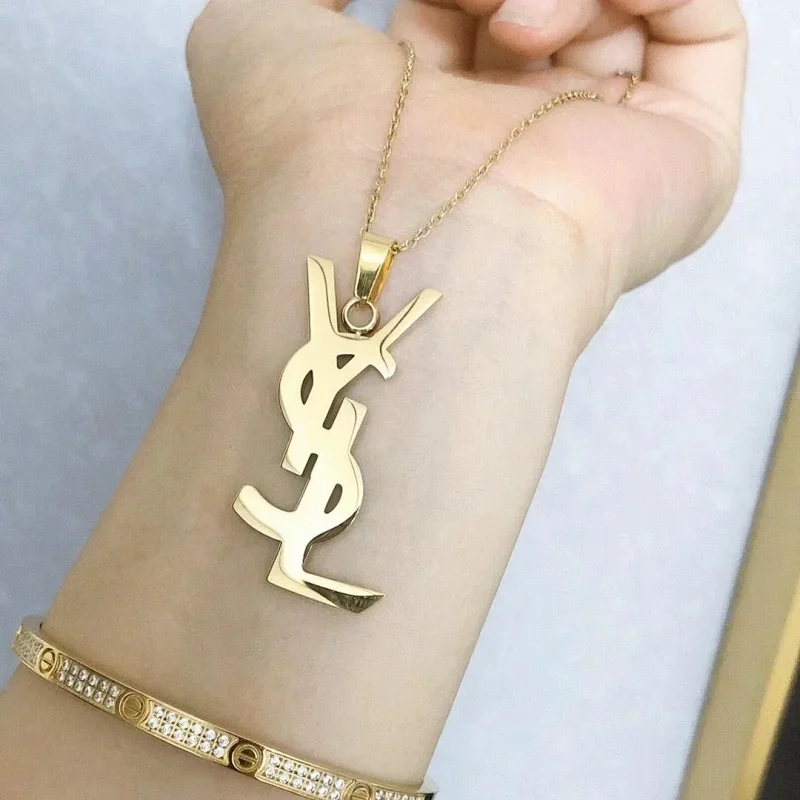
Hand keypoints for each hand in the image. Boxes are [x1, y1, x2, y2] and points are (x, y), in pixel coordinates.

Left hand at [187, 0, 746, 327]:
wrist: (390, 239)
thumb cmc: (306, 150)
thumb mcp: (259, 31)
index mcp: (440, 122)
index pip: (462, 20)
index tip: (410, 0)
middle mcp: (521, 142)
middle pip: (545, 13)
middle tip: (468, 5)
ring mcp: (603, 152)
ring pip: (621, 11)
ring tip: (502, 22)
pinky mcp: (683, 162)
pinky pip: (701, 29)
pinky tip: (548, 23)